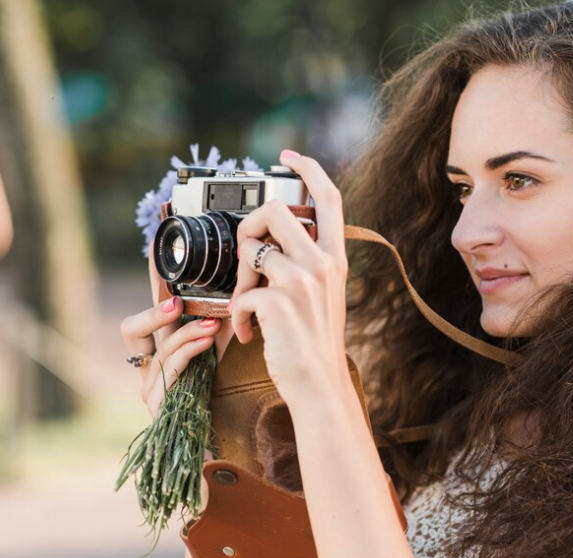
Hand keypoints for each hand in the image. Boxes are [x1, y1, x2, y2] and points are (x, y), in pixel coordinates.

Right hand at [120, 240, 227, 417]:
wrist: (216, 442)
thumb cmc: (219, 395)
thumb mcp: (217, 351)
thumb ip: (218, 323)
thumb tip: (237, 288)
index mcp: (156, 351)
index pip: (145, 313)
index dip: (150, 286)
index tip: (157, 255)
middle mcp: (146, 368)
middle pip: (130, 330)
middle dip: (154, 312)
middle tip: (178, 300)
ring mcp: (149, 388)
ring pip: (157, 349)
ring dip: (186, 332)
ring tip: (211, 324)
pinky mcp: (159, 405)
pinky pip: (169, 371)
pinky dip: (188, 352)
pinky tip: (206, 341)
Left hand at [227, 150, 350, 402]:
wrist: (319, 384)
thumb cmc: (315, 343)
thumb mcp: (324, 294)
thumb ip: (307, 264)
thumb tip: (270, 243)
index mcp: (335, 257)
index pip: (329, 196)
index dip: (308, 168)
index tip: (287, 157)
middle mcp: (322, 263)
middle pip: (275, 210)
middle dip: (249, 226)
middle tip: (247, 256)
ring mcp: (302, 282)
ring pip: (251, 248)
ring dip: (239, 278)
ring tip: (245, 304)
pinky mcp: (278, 303)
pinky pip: (241, 292)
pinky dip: (238, 314)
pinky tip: (249, 332)